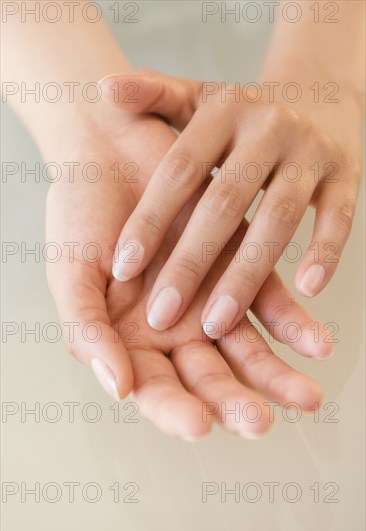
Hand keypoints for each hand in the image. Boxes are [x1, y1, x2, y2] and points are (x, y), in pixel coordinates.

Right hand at [46, 115, 329, 438]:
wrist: (112, 150)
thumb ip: (88, 331)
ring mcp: (210, 299)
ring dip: (276, 374)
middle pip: (209, 378)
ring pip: (247, 349)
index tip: (199, 423)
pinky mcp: (240, 265)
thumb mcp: (72, 275)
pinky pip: (271, 301)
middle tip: (258, 421)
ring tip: (305, 397)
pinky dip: (293, 323)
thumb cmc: (82, 214)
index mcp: (130, 339)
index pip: (156, 390)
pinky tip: (316, 343)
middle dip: (235, 402)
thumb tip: (118, 387)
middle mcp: (175, 328)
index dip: (176, 411)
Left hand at [100, 69, 361, 337]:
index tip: (122, 270)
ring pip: (278, 219)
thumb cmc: (245, 114)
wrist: (319, 95)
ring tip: (216, 324)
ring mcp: (310, 152)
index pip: (179, 170)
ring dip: (246, 276)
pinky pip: (339, 217)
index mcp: (223, 111)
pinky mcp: (346, 174)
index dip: (149, 221)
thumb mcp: (200, 96)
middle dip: (191, 263)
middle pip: (224, 203)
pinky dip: (324, 253)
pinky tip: (303, 293)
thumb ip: (154, 94)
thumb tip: (104, 89)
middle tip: (161, 315)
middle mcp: (267, 128)